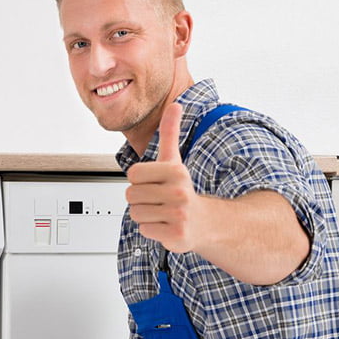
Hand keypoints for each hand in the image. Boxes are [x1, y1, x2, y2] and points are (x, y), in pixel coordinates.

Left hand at [124, 102, 200, 252]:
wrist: (206, 222)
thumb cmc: (182, 189)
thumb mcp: (175, 159)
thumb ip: (170, 132)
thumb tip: (175, 104)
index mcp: (175, 171)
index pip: (133, 174)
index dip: (140, 180)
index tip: (156, 182)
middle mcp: (178, 192)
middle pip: (131, 195)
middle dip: (141, 199)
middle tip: (159, 200)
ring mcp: (178, 215)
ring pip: (136, 213)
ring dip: (146, 214)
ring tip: (162, 212)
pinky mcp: (176, 234)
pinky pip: (145, 230)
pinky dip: (152, 230)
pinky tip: (166, 225)